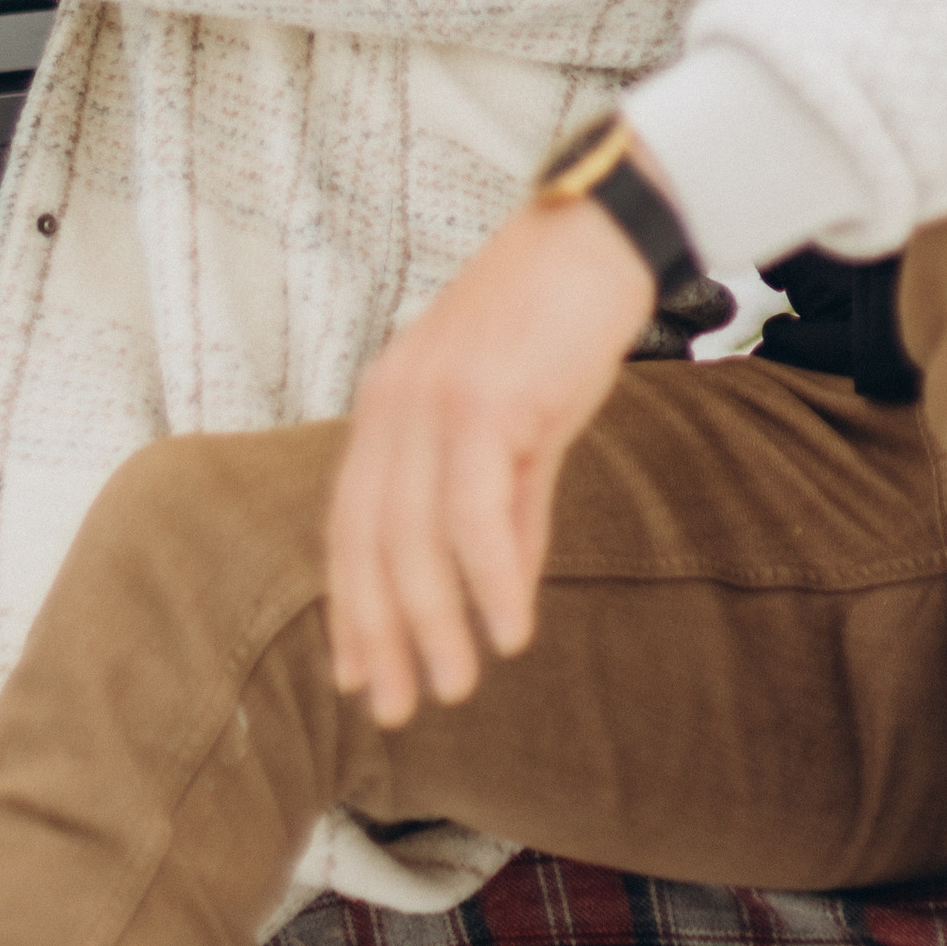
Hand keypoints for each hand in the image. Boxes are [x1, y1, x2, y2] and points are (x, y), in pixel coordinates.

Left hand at [326, 200, 653, 728]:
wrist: (597, 238)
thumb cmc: (558, 325)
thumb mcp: (517, 422)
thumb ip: (506, 504)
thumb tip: (501, 591)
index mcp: (388, 404)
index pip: (349, 522)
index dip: (350, 604)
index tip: (358, 674)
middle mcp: (393, 401)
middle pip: (367, 539)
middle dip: (380, 632)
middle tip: (398, 708)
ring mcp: (434, 398)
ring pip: (413, 535)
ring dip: (434, 622)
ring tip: (455, 686)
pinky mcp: (484, 399)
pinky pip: (475, 510)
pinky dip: (490, 577)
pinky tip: (508, 630)